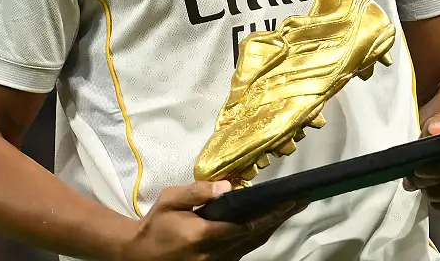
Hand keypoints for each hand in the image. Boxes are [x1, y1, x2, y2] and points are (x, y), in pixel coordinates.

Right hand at [117, 180, 302, 260]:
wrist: (139, 255)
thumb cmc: (155, 224)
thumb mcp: (170, 200)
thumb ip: (198, 191)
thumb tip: (227, 186)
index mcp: (201, 236)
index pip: (242, 225)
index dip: (267, 213)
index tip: (286, 199)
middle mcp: (213, 254)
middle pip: (254, 236)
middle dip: (278, 217)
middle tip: (300, 200)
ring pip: (252, 246)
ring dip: (272, 226)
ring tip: (291, 208)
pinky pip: (243, 251)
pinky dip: (259, 236)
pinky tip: (270, 222)